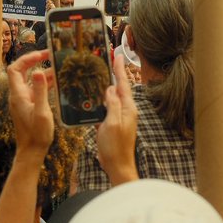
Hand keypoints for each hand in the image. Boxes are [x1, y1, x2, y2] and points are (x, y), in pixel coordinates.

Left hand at [6, 50, 54, 160]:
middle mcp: (19, 95)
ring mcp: (24, 100)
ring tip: (59, 68)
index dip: (26, 58)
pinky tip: (59, 83)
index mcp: (18, 95)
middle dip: (35, 61)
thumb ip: (40, 91)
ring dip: (44, 73)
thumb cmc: (36, 135)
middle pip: (22, 71)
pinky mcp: (30, 105)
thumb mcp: (41, 112)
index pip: (14, 69)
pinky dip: (46, 84)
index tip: (42, 55)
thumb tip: (40, 71)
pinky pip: (37, 89)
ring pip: (32, 80)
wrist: (32, 152)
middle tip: (51, 55)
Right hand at [96, 52, 138, 184]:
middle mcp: (126, 110)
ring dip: (107, 87)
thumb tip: (110, 89)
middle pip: (119, 88)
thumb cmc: (115, 146)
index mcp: (128, 108)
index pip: (124, 84)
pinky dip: (102, 100)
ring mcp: (120, 117)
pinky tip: (94, 97)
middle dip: (114, 75)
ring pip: (113, 97)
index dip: (119, 70)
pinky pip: (107, 107)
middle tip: (107, 61)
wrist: (117, 165)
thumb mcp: (113, 123)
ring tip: (98, 75)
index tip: (117, 56)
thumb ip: (113, 104)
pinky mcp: (113, 124)